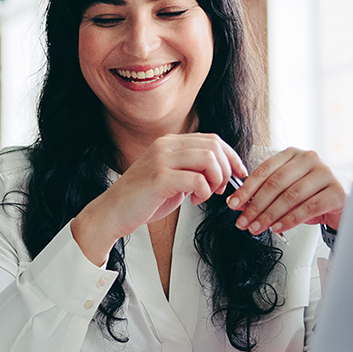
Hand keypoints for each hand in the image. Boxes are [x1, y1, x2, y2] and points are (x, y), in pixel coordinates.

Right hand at [71, 133, 246, 265]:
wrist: (113, 212)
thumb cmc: (143, 199)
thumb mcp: (170, 177)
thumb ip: (190, 169)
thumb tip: (220, 171)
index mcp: (169, 143)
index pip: (211, 139)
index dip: (231, 156)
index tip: (239, 173)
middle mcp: (165, 145)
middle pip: (213, 146)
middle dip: (226, 169)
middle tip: (219, 189)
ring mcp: (161, 159)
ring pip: (208, 159)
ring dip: (216, 179)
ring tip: (207, 194)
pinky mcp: (159, 177)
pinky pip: (197, 179)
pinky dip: (203, 192)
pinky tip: (194, 201)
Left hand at [226, 147, 344, 235]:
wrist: (347, 202)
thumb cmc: (315, 195)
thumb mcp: (289, 190)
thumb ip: (268, 192)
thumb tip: (241, 204)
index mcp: (293, 154)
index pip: (264, 170)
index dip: (246, 189)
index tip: (233, 204)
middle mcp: (309, 159)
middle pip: (275, 183)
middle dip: (255, 205)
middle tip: (243, 221)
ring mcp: (325, 173)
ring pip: (290, 196)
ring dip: (270, 215)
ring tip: (257, 227)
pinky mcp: (337, 192)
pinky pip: (308, 208)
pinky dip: (290, 220)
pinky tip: (279, 228)